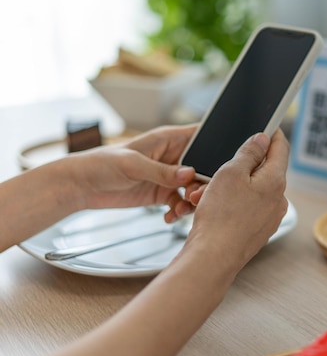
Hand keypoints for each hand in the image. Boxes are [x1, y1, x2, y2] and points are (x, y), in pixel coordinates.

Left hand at [67, 125, 201, 221]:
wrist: (80, 186)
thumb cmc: (101, 163)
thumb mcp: (133, 165)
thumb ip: (161, 171)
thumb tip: (189, 174)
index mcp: (168, 139)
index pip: (200, 138)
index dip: (214, 148)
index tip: (218, 166)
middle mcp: (172, 157)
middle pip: (202, 167)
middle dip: (203, 183)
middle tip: (196, 196)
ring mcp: (168, 176)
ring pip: (193, 188)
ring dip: (192, 201)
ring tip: (181, 210)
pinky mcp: (161, 193)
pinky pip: (180, 202)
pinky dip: (178, 211)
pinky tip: (169, 217)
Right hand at [186, 130, 289, 266]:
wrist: (212, 258)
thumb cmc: (220, 216)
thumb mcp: (230, 173)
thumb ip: (248, 152)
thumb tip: (262, 139)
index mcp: (276, 182)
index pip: (281, 148)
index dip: (272, 133)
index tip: (267, 125)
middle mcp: (278, 200)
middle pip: (264, 170)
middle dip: (240, 166)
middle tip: (219, 167)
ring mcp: (269, 218)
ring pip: (251, 191)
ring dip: (231, 187)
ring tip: (206, 193)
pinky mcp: (258, 232)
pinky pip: (246, 209)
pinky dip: (231, 204)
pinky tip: (211, 208)